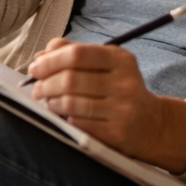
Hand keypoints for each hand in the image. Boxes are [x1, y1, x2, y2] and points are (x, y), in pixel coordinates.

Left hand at [27, 38, 185, 173]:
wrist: (151, 124)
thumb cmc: (118, 88)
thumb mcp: (104, 64)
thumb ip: (73, 52)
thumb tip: (41, 56)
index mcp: (120, 60)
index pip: (77, 54)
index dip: (50, 60)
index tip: (35, 67)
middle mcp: (125, 83)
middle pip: (70, 80)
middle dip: (45, 83)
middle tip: (37, 88)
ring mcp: (122, 109)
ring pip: (71, 103)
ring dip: (51, 102)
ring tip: (47, 101)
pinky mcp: (116, 133)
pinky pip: (78, 124)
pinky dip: (63, 118)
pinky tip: (62, 115)